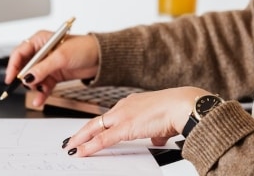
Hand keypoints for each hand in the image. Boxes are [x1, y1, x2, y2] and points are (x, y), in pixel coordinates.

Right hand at [5, 32, 99, 106]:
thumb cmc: (84, 48)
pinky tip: (39, 100)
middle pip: (24, 67)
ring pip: (33, 78)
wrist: (101, 58)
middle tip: (26, 86)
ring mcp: (47, 64)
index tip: (11, 78)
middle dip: (24, 78)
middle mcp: (41, 52)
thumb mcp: (61, 57)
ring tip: (38, 92)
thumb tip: (27, 77)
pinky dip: (41, 93)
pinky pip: (43, 85)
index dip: (13, 65)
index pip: (20, 53)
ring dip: (34, 87)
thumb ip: (42, 68)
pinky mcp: (54, 75)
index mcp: (40, 40)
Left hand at [62, 86, 210, 156]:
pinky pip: (102, 139)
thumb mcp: (163, 124)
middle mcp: (124, 106)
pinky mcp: (124, 127)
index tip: (90, 131)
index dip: (98, 125)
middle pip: (98, 121)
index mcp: (133, 103)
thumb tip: (156, 138)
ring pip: (95, 128)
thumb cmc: (177, 111)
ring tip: (71, 147)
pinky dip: (89, 146)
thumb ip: (156, 132)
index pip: (110, 116)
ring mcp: (122, 116)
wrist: (182, 106)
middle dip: (83, 131)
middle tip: (71, 139)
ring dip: (81, 138)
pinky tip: (80, 151)